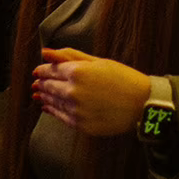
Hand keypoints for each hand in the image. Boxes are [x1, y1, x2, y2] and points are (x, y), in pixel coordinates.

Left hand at [31, 46, 151, 135]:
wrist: (142, 104)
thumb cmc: (123, 78)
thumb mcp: (98, 61)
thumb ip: (69, 56)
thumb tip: (45, 53)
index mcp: (78, 72)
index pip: (51, 70)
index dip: (42, 70)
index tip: (38, 70)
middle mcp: (74, 92)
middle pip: (49, 87)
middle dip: (41, 83)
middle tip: (36, 82)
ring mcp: (77, 110)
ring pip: (52, 102)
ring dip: (44, 97)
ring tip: (38, 94)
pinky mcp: (81, 125)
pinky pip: (61, 117)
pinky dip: (52, 111)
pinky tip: (47, 107)